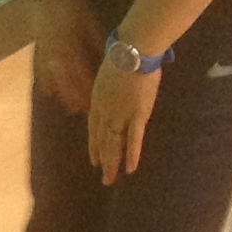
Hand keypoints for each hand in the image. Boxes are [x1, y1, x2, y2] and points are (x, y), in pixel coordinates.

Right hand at [31, 0, 105, 113]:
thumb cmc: (73, 4)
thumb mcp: (91, 23)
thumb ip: (99, 45)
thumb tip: (110, 64)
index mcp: (71, 52)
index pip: (83, 80)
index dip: (92, 96)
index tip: (102, 108)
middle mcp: (56, 59)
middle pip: (68, 87)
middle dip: (79, 101)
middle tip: (89, 115)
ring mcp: (44, 55)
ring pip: (54, 82)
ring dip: (64, 96)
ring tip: (72, 109)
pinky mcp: (37, 49)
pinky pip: (40, 71)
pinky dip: (46, 84)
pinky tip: (50, 93)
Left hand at [88, 57, 157, 181]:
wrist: (133, 51)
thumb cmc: (124, 54)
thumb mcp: (111, 71)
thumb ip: (113, 83)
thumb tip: (118, 85)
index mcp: (98, 99)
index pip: (94, 128)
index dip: (94, 144)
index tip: (94, 159)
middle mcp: (105, 110)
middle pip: (102, 140)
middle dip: (102, 159)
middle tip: (103, 177)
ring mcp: (120, 114)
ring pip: (114, 144)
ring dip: (112, 163)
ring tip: (110, 179)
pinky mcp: (137, 115)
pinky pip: (134, 140)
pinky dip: (131, 155)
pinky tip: (130, 169)